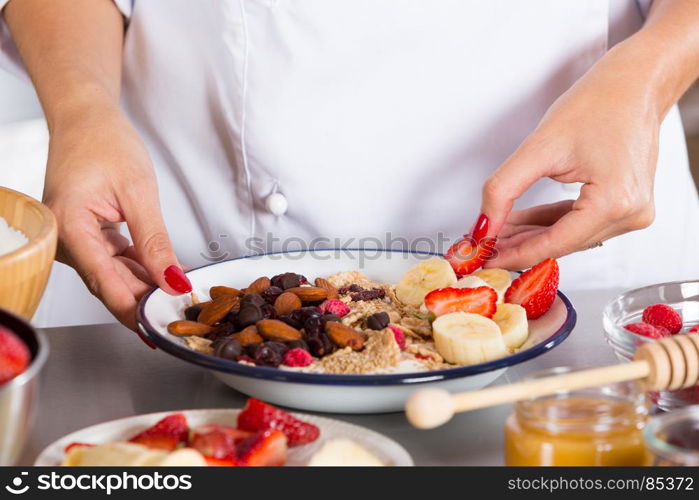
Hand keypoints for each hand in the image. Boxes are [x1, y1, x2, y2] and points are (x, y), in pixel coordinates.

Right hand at [43, 104, 189, 330]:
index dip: (134, 310)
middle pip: (109, 285)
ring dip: (147, 288)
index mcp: (68, 227)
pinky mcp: (88, 238)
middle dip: (146, 303)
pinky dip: (142, 270)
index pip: (104, 282)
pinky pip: (116, 262)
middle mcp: (65, 240)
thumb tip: (173, 281)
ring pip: (115, 277)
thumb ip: (155, 241)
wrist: (86, 118)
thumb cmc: (103, 142)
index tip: (161, 328)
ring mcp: (75, 241)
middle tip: (182, 316)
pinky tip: (168, 277)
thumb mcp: (138, 191)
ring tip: (182, 297)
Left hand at [480, 43, 660, 269]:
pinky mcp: (626, 205)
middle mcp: (630, 214)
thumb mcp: (539, 147)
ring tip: (494, 232)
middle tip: (480, 247)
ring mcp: (632, 212)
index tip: (482, 259)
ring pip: (568, 237)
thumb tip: (483, 226)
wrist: (635, 82)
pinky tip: (520, 222)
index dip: (513, 254)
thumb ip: (503, 190)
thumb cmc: (599, 103)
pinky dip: (550, 223)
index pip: (553, 244)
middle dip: (517, 244)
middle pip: (560, 244)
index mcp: (615, 202)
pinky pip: (580, 224)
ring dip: (531, 234)